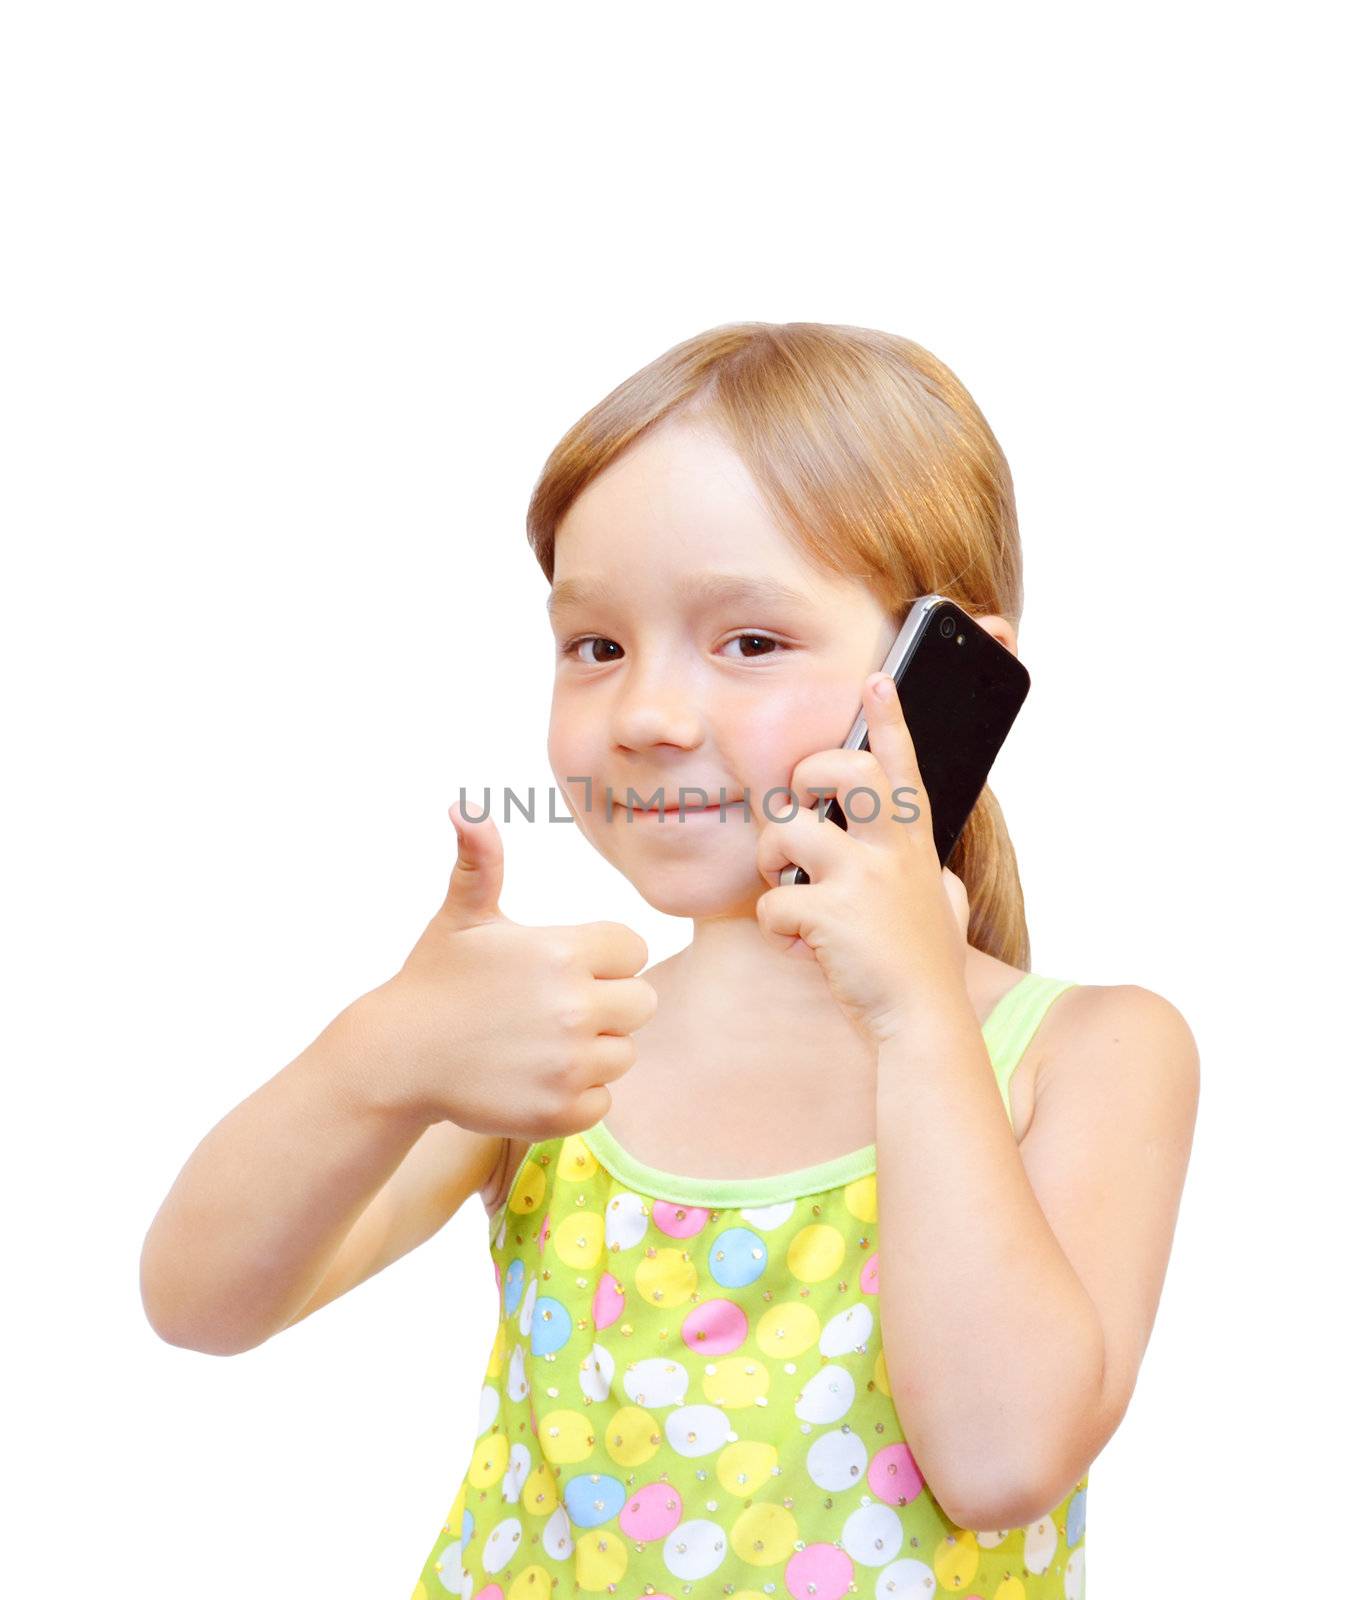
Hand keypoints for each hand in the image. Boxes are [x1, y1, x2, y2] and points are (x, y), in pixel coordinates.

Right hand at [359, 805, 657, 1135]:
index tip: (564, 968)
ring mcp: (569, 1064)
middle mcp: (574, 1008)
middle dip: (608, 1003)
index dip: (605, 957)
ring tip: (541, 1043)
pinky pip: (604, 1101)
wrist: (396, 1057)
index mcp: (562, 953)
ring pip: (624, 1053)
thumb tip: (464, 807)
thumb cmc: (436, 979)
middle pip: (642, 1002)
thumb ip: (481, 862)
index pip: (634, 949)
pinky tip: (536, 1077)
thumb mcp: (462, 915)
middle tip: (556, 1008)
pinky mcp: (560, 1111)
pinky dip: (577, 1095)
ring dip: (594, 1050)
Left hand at [754, 671, 972, 1046]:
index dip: (889, 718)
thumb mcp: (943, 909)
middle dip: (805, 777)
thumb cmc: (925, 967)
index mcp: (914, 842)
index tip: (876, 680)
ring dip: (773, 863)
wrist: (923, 1022)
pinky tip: (801, 947)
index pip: (902, 765)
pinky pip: (773, 900)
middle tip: (799, 811)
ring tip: (791, 890)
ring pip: (786, 830)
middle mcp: (894, 849)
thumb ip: (936, 882)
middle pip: (843, 770)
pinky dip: (776, 928)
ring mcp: (864, 879)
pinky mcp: (832, 913)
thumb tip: (942, 880)